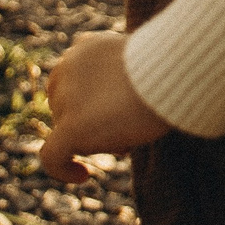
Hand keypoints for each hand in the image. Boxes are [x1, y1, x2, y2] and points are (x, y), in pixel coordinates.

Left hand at [38, 31, 172, 183]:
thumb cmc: (172, 70)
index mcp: (83, 49)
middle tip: (128, 127)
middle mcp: (66, 68)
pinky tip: (83, 175)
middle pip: (68, 108)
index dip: (93, 102)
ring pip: (68, 132)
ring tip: (129, 137)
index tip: (119, 110)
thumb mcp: (145, 64)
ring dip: (95, 140)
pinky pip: (52, 156)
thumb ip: (124, 76)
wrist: (171, 74)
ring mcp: (65, 98)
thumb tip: (128, 100)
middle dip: (93, 121)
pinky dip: (63, 169)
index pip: (76, 83)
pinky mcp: (70, 127)